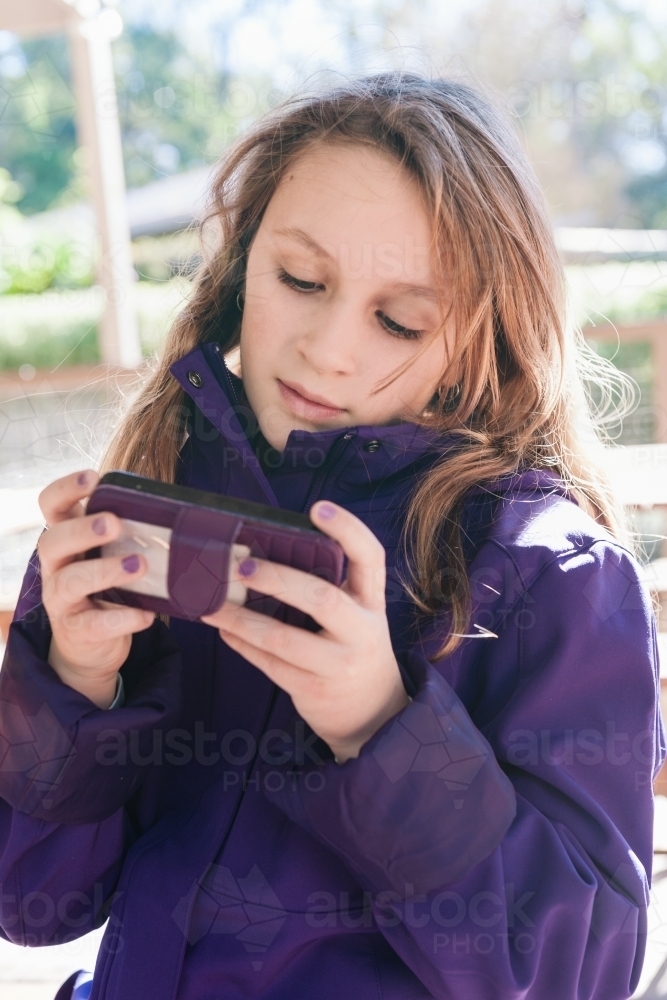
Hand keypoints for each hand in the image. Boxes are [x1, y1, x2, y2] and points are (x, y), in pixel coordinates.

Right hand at [37, 469, 154, 707]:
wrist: (90, 645)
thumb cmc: (106, 587)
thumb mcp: (109, 555)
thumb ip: (127, 533)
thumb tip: (173, 509)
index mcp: (65, 539)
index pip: (51, 506)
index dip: (65, 489)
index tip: (92, 478)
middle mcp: (55, 566)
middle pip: (52, 541)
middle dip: (82, 530)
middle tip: (113, 523)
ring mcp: (61, 600)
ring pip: (71, 581)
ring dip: (105, 570)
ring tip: (139, 564)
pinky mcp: (76, 630)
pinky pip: (95, 623)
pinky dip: (122, 618)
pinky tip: (146, 614)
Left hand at [201, 501, 409, 762]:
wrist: (373, 712)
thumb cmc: (352, 645)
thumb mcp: (357, 613)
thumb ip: (329, 585)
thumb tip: (265, 551)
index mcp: (371, 600)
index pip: (370, 556)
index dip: (348, 529)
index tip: (318, 508)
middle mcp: (361, 630)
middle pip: (321, 598)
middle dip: (277, 579)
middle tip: (240, 566)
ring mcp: (339, 663)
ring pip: (284, 639)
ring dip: (242, 619)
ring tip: (212, 603)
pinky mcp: (314, 689)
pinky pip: (270, 664)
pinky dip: (242, 644)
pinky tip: (223, 628)